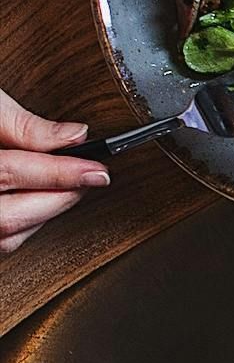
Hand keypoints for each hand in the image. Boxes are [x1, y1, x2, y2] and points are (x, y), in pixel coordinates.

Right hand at [0, 90, 107, 252]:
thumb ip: (22, 125)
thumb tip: (73, 136)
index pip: (10, 173)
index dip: (59, 173)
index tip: (96, 171)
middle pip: (8, 216)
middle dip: (57, 198)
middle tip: (89, 178)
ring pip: (4, 237)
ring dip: (42, 216)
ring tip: (66, 189)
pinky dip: (21, 227)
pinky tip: (35, 205)